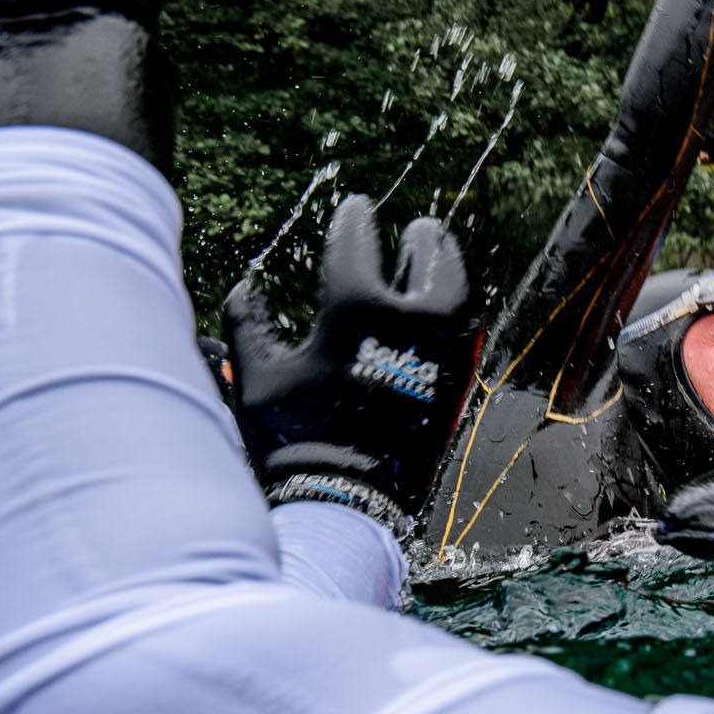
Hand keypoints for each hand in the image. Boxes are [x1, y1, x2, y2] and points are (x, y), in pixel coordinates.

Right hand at [225, 196, 480, 530]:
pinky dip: (454, 312)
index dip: (355, 220)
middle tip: (411, 232)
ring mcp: (447, 352)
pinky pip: (467, 329)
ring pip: (459, 287)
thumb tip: (245, 286)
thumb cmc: (295, 441)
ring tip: (430, 263)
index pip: (358, 242)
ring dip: (446, 269)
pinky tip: (437, 312)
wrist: (347, 503)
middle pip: (431, 252)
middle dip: (419, 237)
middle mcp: (413, 321)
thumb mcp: (258, 378)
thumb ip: (249, 323)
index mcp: (357, 309)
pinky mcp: (462, 381)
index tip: (355, 209)